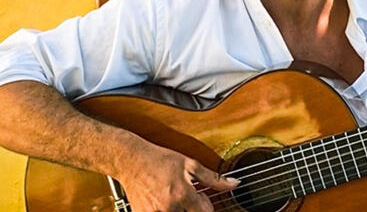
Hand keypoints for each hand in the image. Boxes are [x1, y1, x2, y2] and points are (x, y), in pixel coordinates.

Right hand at [117, 144, 238, 211]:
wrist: (131, 160)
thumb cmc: (160, 160)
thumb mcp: (190, 164)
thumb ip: (213, 178)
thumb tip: (235, 184)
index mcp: (182, 194)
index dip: (206, 205)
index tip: (201, 197)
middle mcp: (168, 208)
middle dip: (193, 208)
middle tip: (186, 198)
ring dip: (180, 209)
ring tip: (174, 198)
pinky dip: (166, 210)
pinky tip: (163, 201)